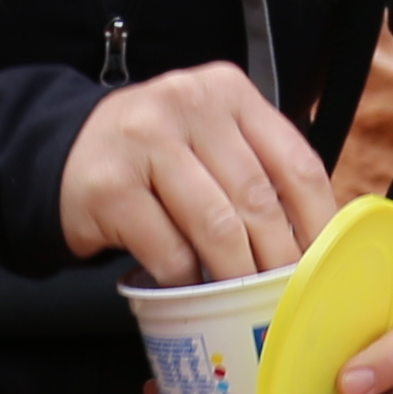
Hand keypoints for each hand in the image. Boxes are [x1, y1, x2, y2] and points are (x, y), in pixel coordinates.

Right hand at [56, 64, 333, 285]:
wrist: (65, 154)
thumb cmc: (154, 157)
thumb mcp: (210, 138)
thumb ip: (257, 167)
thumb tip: (316, 241)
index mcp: (227, 92)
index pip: (294, 160)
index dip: (318, 221)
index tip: (326, 265)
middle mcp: (188, 105)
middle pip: (257, 198)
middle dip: (279, 260)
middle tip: (288, 298)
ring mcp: (145, 142)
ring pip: (216, 226)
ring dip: (236, 275)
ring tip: (244, 301)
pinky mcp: (110, 187)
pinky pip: (166, 250)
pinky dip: (185, 279)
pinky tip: (189, 288)